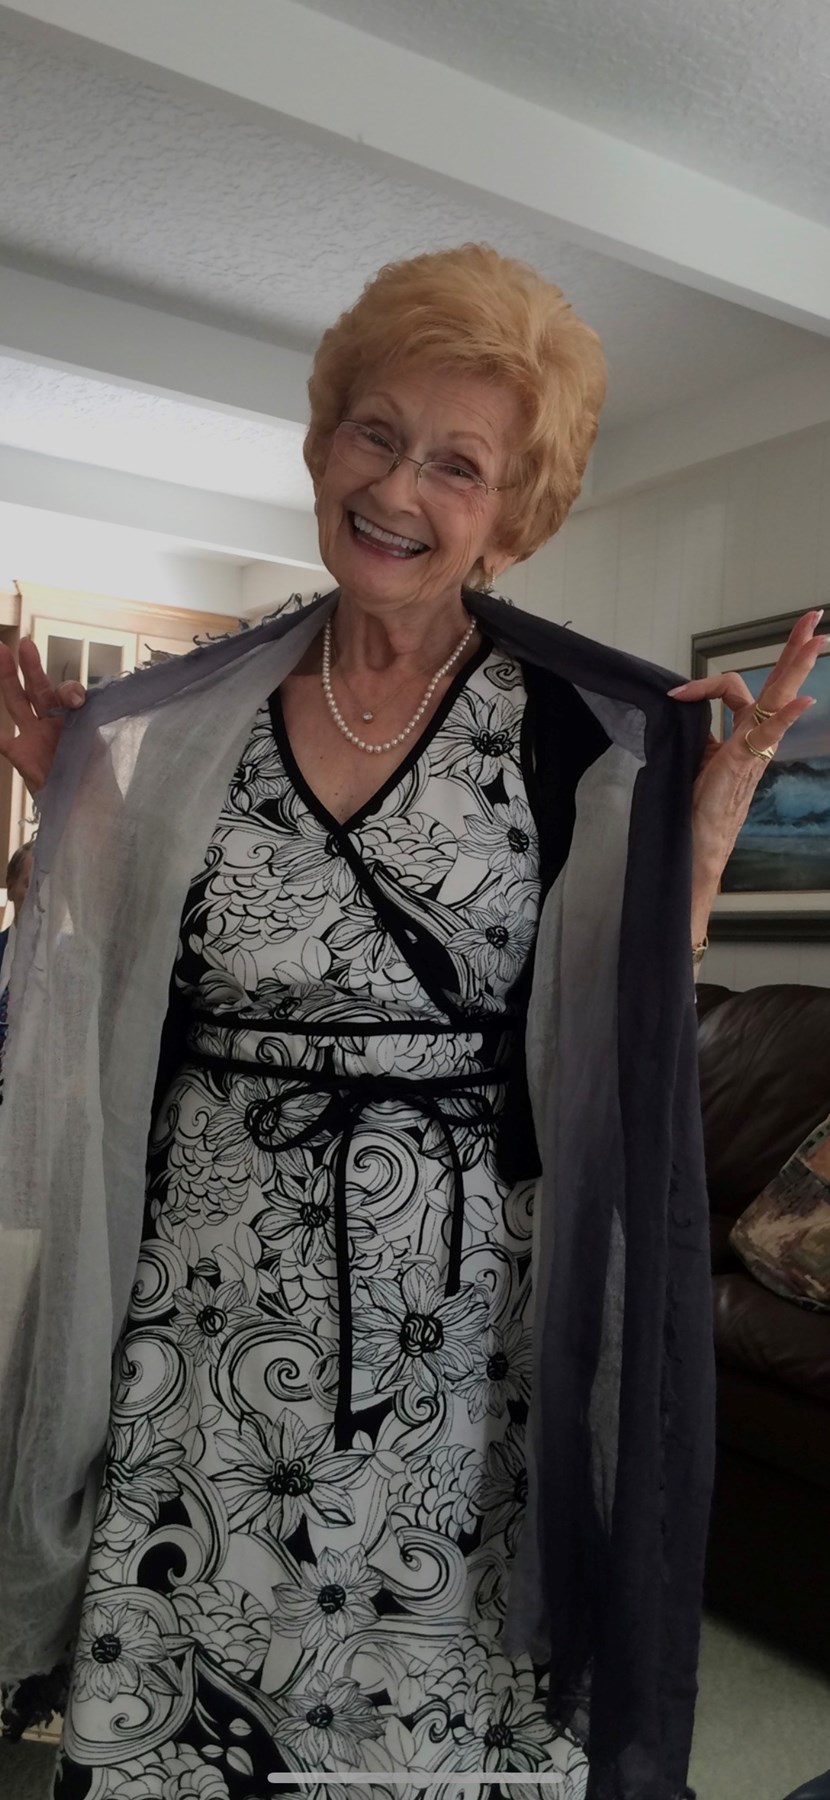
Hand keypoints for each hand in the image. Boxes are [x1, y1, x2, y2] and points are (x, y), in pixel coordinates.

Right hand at [0, 638, 85, 796]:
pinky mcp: (19, 755)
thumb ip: (88, 725)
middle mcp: (54, 724)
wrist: (88, 812)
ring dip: (9, 678)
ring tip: (1, 651)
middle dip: (32, 667)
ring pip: (18, 702)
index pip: (69, 695)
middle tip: (26, 644)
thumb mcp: (100, 751)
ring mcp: (34, 737)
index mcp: (76, 719)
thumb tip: (77, 703)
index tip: (74, 700)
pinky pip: (2, 738)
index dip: (69, 692)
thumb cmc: (98, 781)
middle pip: (40, 690)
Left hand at [668, 609, 827, 940]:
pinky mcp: (743, 765)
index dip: (704, 684)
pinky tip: (804, 701)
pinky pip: (769, 736)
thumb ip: (699, 737)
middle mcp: (755, 741)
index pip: (733, 692)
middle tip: (814, 619)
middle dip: (795, 652)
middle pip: (778, 686)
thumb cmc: (696, 811)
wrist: (696, 851)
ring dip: (797, 667)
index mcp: (742, 738)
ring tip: (816, 637)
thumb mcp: (695, 762)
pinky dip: (785, 718)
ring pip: (778, 700)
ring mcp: (753, 752)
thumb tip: (682, 712)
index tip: (674, 693)